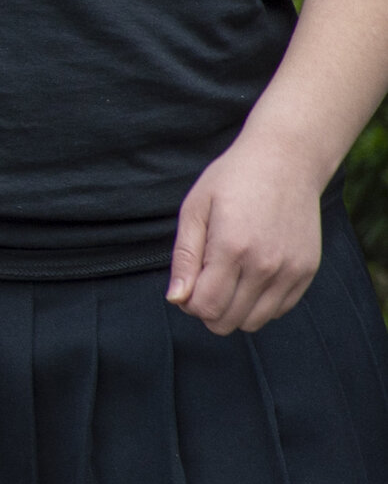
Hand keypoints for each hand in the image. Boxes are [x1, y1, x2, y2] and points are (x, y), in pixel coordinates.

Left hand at [166, 135, 333, 334]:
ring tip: (227, 280)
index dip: (188, 304)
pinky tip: (250, 277)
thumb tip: (176, 299)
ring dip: (234, 310)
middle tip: (203, 282)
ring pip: (254, 322)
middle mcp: (265, 265)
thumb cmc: (232, 180)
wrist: (286, 161)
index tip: (187, 286)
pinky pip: (279, 310)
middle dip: (207, 310)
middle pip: (228, 321)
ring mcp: (290, 271)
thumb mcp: (195, 209)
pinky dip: (259, 304)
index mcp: (231, 248)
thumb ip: (184, 257)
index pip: (205, 307)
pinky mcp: (307, 271)